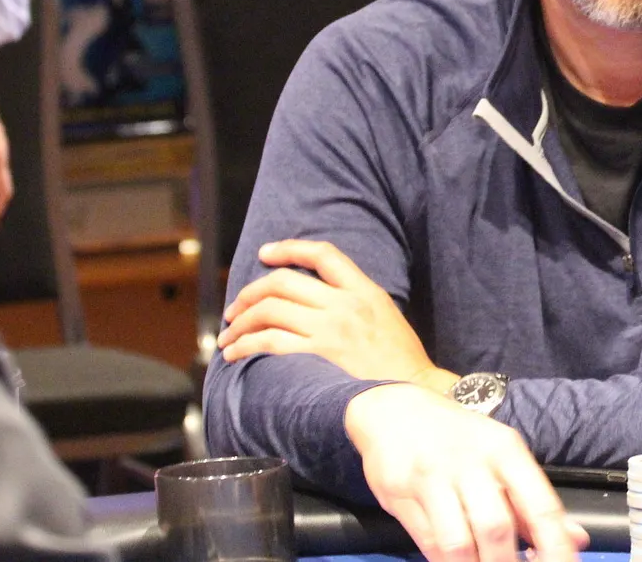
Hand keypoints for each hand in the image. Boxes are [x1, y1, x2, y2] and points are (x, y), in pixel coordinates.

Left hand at [219, 240, 454, 391]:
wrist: (413, 394)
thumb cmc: (401, 361)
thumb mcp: (386, 315)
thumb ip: (356, 300)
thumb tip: (316, 298)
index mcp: (365, 291)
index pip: (324, 255)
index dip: (289, 248)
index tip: (266, 253)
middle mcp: (345, 304)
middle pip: (284, 282)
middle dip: (250, 292)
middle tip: (235, 308)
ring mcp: (330, 330)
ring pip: (270, 310)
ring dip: (240, 322)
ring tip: (228, 336)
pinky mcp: (318, 357)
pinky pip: (269, 343)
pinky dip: (246, 345)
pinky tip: (236, 354)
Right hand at [346, 383, 587, 561]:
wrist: (394, 410)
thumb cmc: (458, 436)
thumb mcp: (501, 453)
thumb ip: (533, 500)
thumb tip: (575, 540)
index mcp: (505, 449)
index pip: (539, 504)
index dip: (554, 545)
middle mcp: (470, 462)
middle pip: (496, 528)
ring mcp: (432, 479)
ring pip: (458, 543)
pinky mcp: (400, 497)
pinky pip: (428, 543)